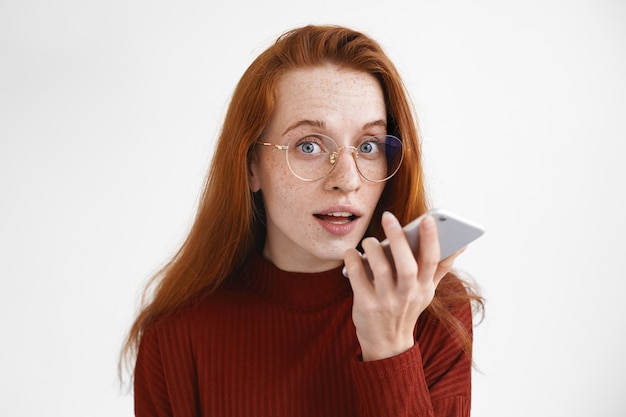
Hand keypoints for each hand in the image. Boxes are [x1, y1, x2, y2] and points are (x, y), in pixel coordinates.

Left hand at [343, 211, 463, 360]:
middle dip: (398, 239)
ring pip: (380, 270)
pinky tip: (351, 253)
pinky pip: (357, 278)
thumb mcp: (427, 291)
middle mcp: (407, 295)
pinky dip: (352, 262)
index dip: (431, 240)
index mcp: (424, 287)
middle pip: (406, 266)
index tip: (428, 219)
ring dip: (373, 249)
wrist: (387, 344)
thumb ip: (441, 267)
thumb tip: (462, 245)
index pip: (432, 261)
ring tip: (369, 241)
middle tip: (388, 217)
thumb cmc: (407, 308)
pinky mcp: (365, 306)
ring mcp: (386, 301)